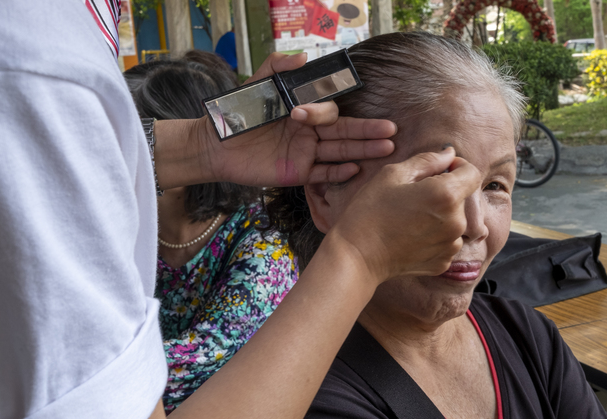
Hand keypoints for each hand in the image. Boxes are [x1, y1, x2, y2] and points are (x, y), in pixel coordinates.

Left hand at [203, 53, 396, 186]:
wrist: (215, 144)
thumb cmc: (236, 113)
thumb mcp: (256, 86)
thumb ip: (277, 68)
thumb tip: (302, 55)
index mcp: (304, 111)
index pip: (327, 110)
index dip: (322, 110)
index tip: (303, 113)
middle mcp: (310, 132)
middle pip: (344, 131)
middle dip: (367, 131)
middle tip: (390, 130)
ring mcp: (306, 153)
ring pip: (340, 151)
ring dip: (362, 150)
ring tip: (386, 147)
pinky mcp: (297, 173)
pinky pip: (322, 174)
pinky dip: (338, 172)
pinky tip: (355, 168)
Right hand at [327, 148, 479, 282]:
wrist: (357, 256)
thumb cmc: (370, 211)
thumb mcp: (392, 174)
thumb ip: (427, 160)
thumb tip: (449, 154)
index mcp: (446, 194)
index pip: (471, 172)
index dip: (456, 166)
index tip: (437, 171)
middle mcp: (456, 222)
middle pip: (462, 198)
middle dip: (444, 193)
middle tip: (413, 198)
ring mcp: (451, 245)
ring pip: (454, 220)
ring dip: (440, 216)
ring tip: (410, 219)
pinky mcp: (444, 262)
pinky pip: (446, 242)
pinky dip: (434, 237)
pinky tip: (411, 236)